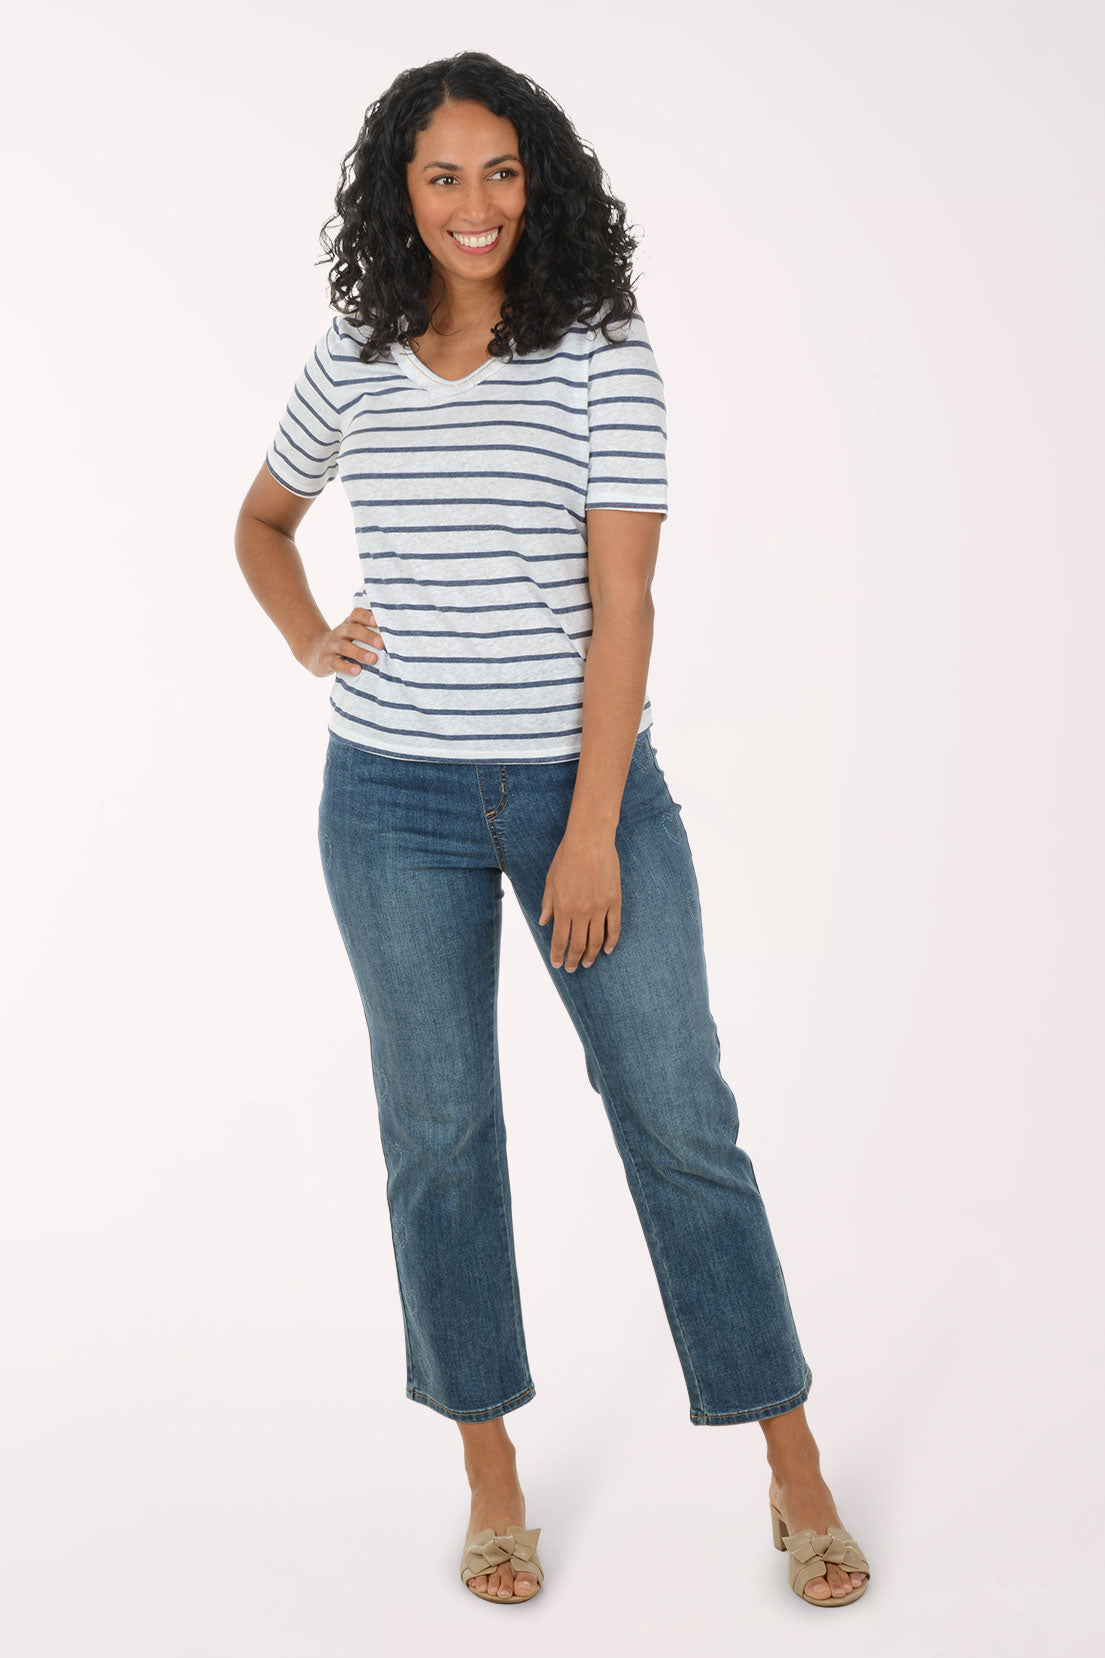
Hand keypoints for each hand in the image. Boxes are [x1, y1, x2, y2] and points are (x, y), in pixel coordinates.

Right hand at [301, 607, 384, 678]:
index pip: (356, 615)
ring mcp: (331, 646)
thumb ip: (370, 631)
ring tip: (373, 659)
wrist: (315, 652)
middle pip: (352, 630)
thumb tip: (398, 634)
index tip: (379, 620)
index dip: (366, 616)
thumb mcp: (354, 634)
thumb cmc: (345, 643)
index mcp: (349, 624)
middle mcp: (339, 632)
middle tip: (381, 643)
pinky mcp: (326, 660)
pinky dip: (347, 667)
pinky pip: (336, 663)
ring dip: (359, 653)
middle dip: (367, 636)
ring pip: (344, 647)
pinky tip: (357, 670)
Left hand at [538, 830, 621, 969]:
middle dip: (574, 960)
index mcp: (563, 908)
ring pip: (597, 940)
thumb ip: (548, 904)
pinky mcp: (614, 901)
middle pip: (578, 944)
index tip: (557, 964)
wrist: (590, 841)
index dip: (558, 955)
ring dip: (592, 955)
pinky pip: (614, 927)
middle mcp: (581, 912)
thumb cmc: (567, 858)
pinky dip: (612, 941)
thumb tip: (544, 923)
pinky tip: (609, 950)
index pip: (560, 940)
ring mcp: (600, 908)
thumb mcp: (551, 881)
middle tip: (572, 968)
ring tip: (588, 963)